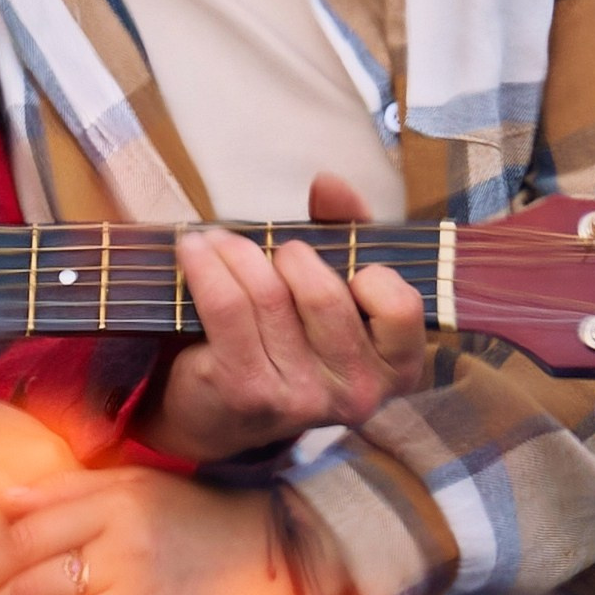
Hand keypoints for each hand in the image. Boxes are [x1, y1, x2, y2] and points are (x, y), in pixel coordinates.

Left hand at [149, 170, 426, 461]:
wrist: (220, 410)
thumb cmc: (291, 338)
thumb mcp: (333, 285)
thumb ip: (346, 230)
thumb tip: (329, 183)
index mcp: (397, 368)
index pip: (401, 306)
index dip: (369, 273)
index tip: (336, 263)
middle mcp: (356, 392)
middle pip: (324, 294)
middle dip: (288, 254)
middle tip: (266, 246)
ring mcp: (301, 399)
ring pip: (269, 295)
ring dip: (236, 252)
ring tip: (217, 241)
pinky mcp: (246, 391)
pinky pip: (226, 307)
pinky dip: (206, 267)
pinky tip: (193, 252)